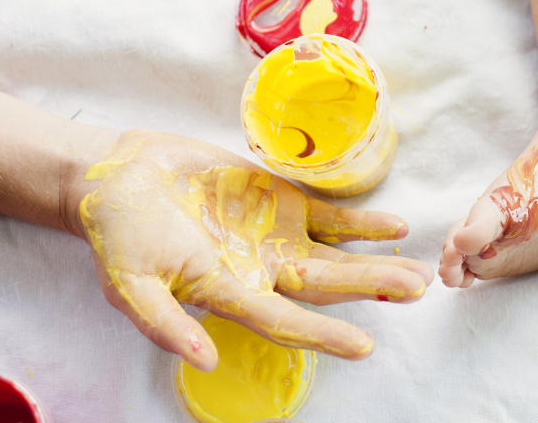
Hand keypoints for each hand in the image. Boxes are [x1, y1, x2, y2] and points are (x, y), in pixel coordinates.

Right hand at [65, 130, 431, 370]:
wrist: (120, 177)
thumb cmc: (118, 234)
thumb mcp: (127, 283)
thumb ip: (163, 323)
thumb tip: (202, 361)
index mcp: (229, 294)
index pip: (286, 321)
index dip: (323, 336)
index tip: (364, 347)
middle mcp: (262, 271)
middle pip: (326, 287)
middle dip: (372, 290)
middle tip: (418, 290)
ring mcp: (277, 238)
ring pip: (337, 256)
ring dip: (377, 264)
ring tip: (418, 272)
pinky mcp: (281, 203)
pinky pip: (332, 217)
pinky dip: (363, 224)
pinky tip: (396, 228)